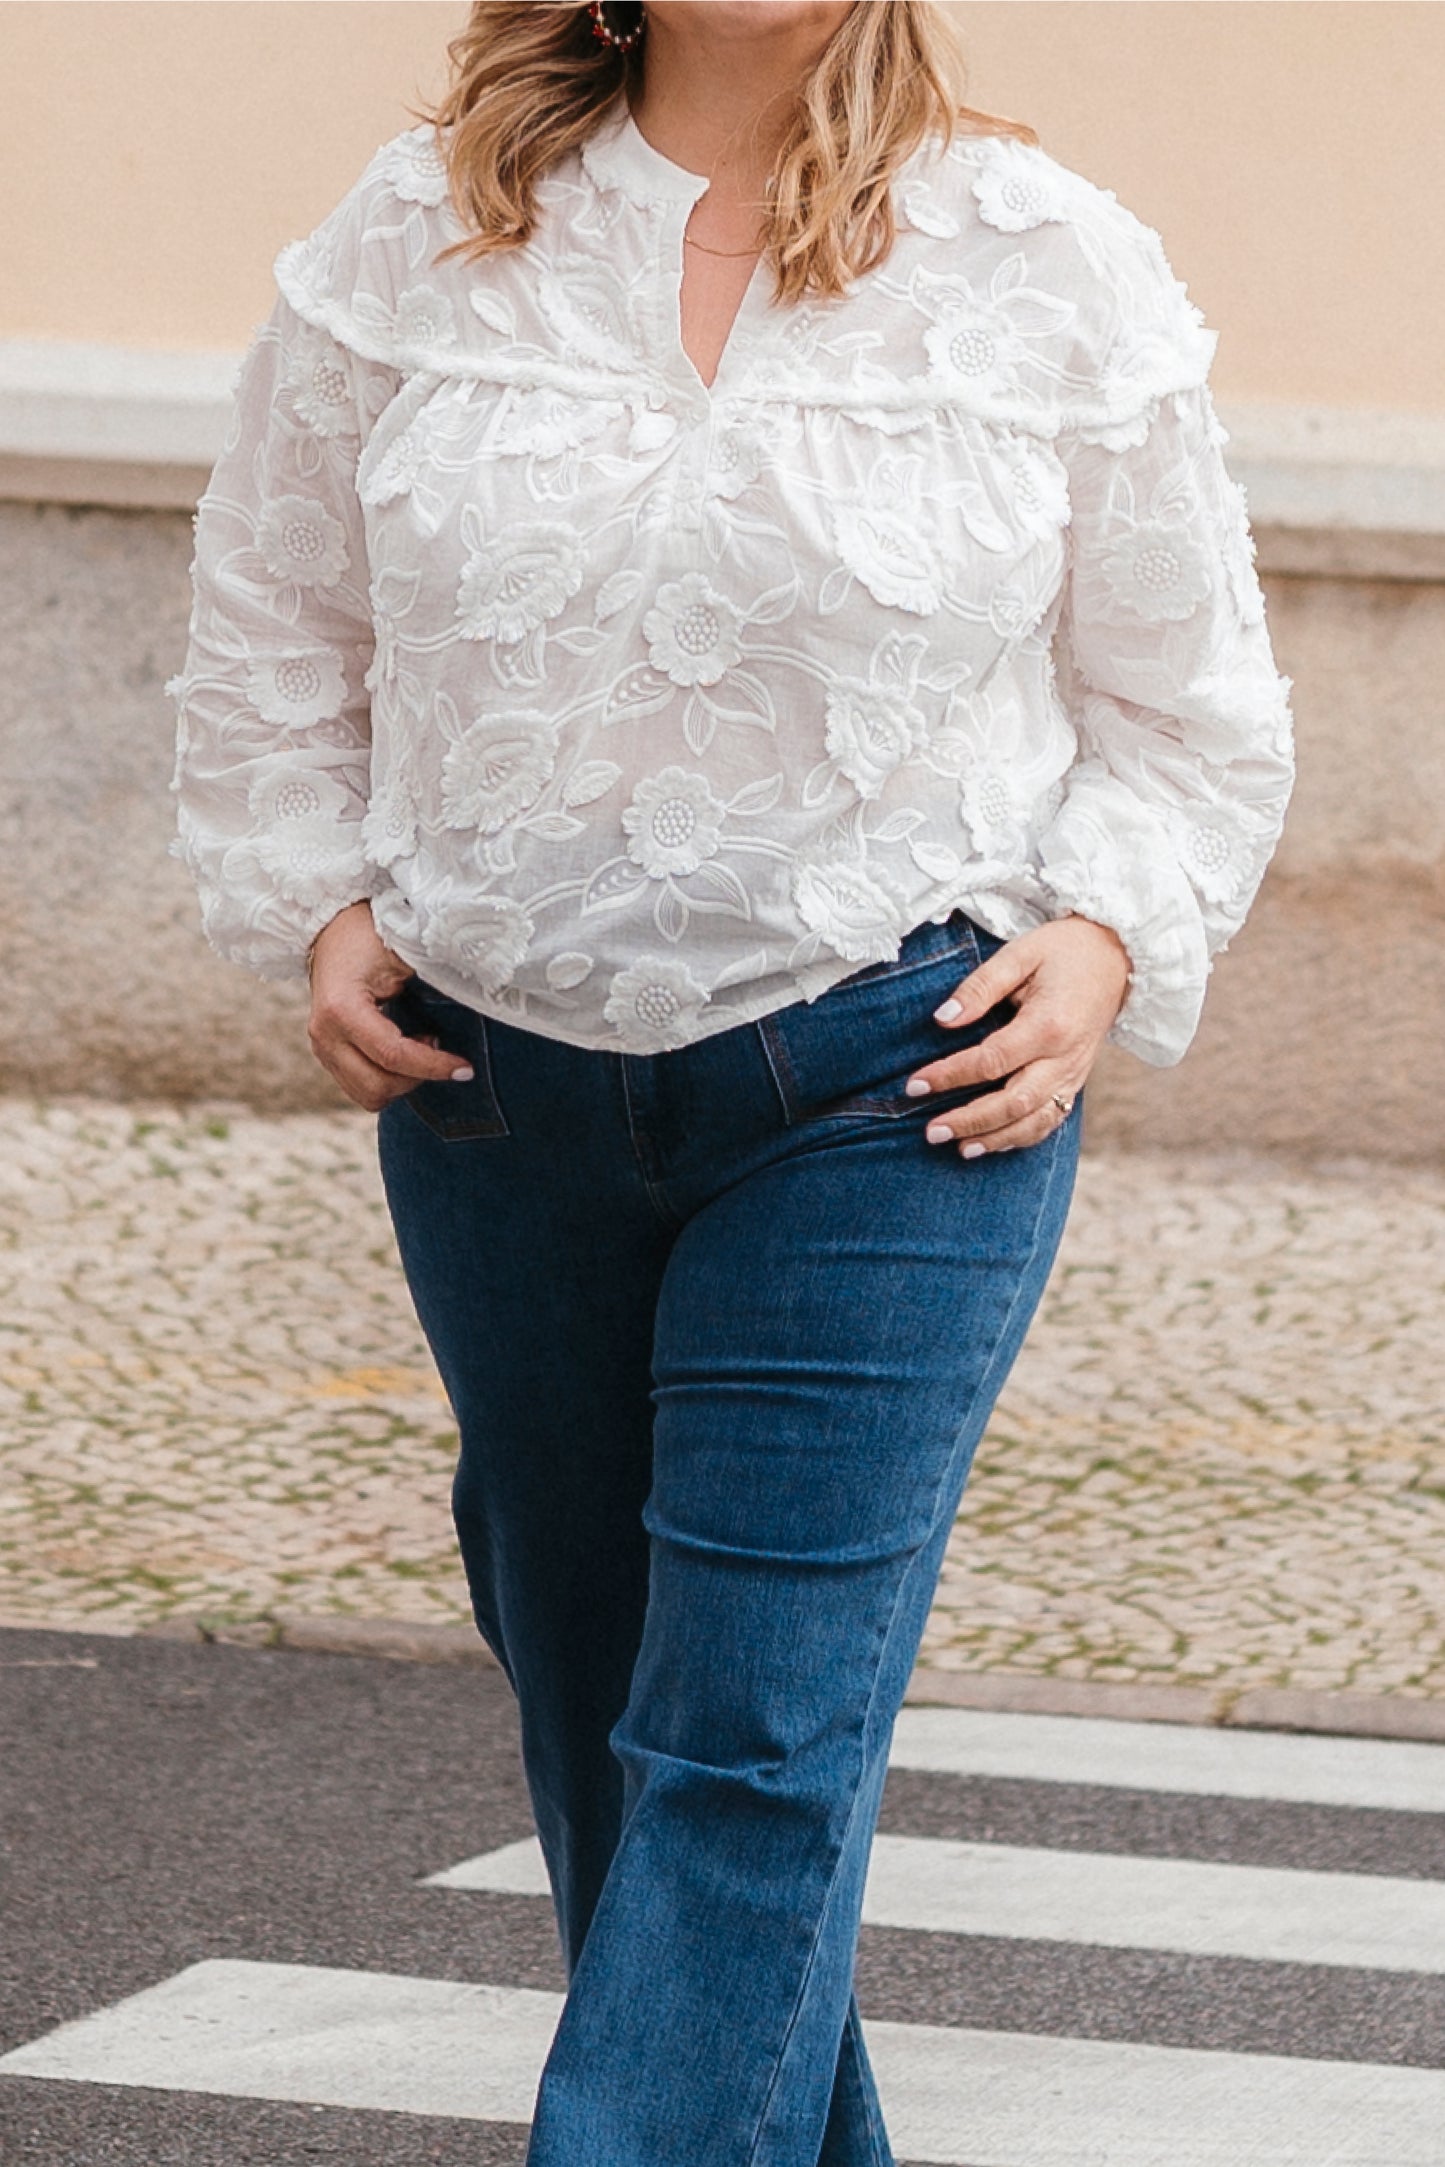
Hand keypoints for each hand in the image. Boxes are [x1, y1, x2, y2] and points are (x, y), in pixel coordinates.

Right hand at [306, 901, 473, 1112]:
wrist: (331, 928)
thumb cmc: (371, 934)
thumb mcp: (405, 948)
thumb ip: (438, 974)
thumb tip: (484, 993)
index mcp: (342, 1008)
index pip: (393, 1055)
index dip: (434, 1066)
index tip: (465, 1068)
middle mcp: (325, 1034)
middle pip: (378, 1086)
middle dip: (417, 1076)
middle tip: (438, 1045)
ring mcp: (322, 1048)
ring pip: (369, 1095)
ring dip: (403, 1081)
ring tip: (419, 1046)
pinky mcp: (327, 1055)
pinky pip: (361, 1088)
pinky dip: (389, 1079)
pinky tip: (403, 1050)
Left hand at [904, 914, 1130, 1155]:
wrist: (1115, 956)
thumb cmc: (1063, 950)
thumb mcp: (1020, 954)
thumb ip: (980, 986)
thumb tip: (943, 1019)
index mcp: (1048, 1024)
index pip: (991, 1061)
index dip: (950, 1076)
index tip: (915, 1085)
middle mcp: (1065, 1056)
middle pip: (1014, 1101)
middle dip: (970, 1120)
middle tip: (931, 1131)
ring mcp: (1075, 1073)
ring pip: (1035, 1119)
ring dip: (996, 1138)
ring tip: (959, 1148)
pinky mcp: (1077, 1080)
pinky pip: (1052, 1118)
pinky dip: (1021, 1136)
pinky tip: (992, 1144)